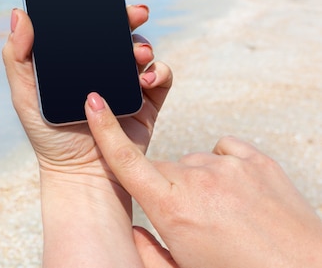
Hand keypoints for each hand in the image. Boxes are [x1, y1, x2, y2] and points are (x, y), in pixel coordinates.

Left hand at [2, 6, 172, 182]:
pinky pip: (161, 77)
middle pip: (119, 33)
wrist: (81, 175)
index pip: (89, 27)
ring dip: (143, 45)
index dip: (97, 9)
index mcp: (76, 61)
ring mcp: (127, 82)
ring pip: (142, 50)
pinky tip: (145, 78)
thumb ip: (17, 55)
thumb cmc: (48, 136)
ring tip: (136, 56)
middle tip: (135, 13)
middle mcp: (103, 67)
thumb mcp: (25, 94)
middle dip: (129, 18)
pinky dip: (159, 71)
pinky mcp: (148, 101)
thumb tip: (19, 13)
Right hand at [86, 96, 321, 267]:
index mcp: (171, 208)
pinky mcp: (258, 161)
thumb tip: (129, 230)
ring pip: (194, 161)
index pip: (125, 160)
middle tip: (191, 220)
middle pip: (162, 168)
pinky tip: (236, 192)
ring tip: (222, 212)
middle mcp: (197, 180)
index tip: (93, 100)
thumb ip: (145, 251)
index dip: (104, 128)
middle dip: (166, 188)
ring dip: (197, 180)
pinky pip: (224, 150)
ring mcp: (229, 167)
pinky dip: (223, 166)